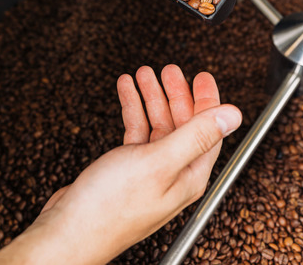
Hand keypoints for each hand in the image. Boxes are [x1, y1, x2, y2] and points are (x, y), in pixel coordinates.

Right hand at [0, 65, 240, 264]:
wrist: (69, 231)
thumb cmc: (110, 207)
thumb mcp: (159, 162)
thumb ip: (196, 136)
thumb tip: (232, 115)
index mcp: (189, 175)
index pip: (209, 131)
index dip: (207, 100)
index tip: (201, 76)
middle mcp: (173, 174)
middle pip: (184, 125)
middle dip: (177, 94)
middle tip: (169, 70)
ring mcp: (149, 173)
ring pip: (158, 127)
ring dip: (152, 98)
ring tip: (144, 74)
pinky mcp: (126, 171)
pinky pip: (136, 134)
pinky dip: (133, 111)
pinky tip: (126, 93)